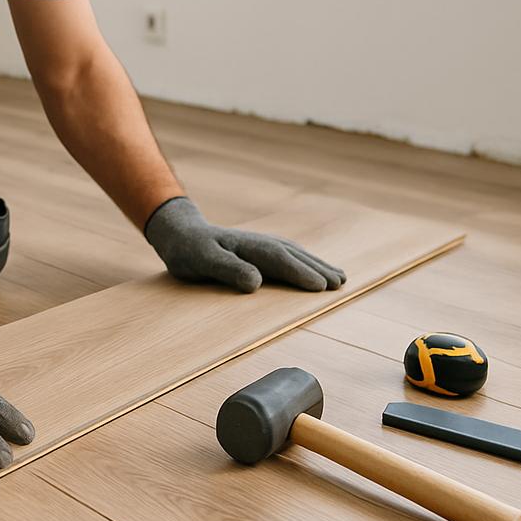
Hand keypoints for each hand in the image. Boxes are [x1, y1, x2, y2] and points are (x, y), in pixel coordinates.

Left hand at [145, 197, 346, 292]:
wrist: (180, 234)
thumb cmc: (188, 250)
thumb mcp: (202, 260)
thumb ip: (227, 269)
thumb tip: (256, 282)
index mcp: (247, 246)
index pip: (279, 260)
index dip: (301, 272)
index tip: (322, 286)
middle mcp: (258, 243)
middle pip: (293, 255)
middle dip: (317, 269)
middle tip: (341, 284)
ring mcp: (260, 245)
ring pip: (294, 254)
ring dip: (316, 264)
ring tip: (340, 277)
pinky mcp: (258, 251)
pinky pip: (287, 255)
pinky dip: (304, 262)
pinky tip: (314, 269)